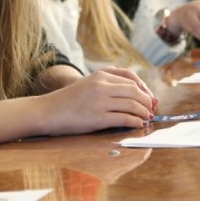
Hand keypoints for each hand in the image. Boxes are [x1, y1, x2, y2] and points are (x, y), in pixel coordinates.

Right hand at [41, 66, 155, 133]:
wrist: (48, 111)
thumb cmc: (68, 100)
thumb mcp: (87, 83)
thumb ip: (107, 84)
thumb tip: (134, 93)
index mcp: (100, 75)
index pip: (131, 78)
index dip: (145, 89)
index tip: (150, 98)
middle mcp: (101, 85)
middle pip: (135, 91)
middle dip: (147, 102)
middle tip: (152, 110)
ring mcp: (100, 101)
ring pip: (133, 105)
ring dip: (144, 113)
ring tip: (147, 118)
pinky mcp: (98, 118)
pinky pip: (125, 119)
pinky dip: (136, 122)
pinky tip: (138, 125)